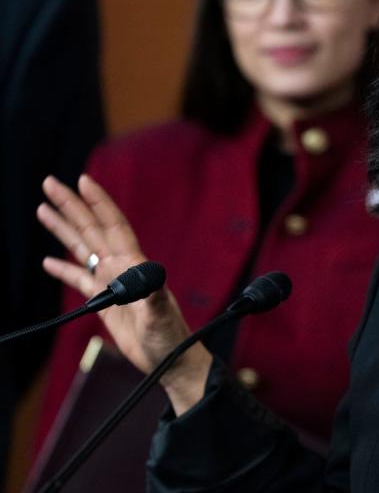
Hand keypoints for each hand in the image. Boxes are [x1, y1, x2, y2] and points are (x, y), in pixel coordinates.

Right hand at [38, 174, 211, 412]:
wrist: (172, 360)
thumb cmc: (170, 337)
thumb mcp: (161, 315)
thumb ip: (152, 294)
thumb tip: (146, 272)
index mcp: (134, 265)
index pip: (113, 225)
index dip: (99, 202)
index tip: (83, 180)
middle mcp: (123, 268)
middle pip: (92, 230)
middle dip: (72, 206)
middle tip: (50, 183)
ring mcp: (114, 284)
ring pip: (83, 249)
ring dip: (64, 229)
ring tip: (43, 210)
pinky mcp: (106, 303)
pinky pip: (81, 281)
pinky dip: (65, 269)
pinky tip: (49, 261)